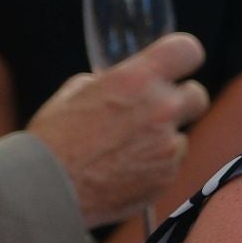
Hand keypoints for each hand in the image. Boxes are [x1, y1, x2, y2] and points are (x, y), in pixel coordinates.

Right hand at [27, 32, 208, 227]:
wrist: (44, 191)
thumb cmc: (53, 139)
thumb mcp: (76, 92)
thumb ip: (112, 82)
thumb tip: (125, 84)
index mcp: (138, 78)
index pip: (188, 50)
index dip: (183, 58)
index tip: (176, 66)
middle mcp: (161, 108)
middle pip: (198, 95)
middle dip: (180, 102)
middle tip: (155, 113)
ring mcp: (167, 145)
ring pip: (181, 136)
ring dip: (162, 141)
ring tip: (125, 152)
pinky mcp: (166, 177)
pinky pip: (170, 166)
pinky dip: (154, 168)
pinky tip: (123, 173)